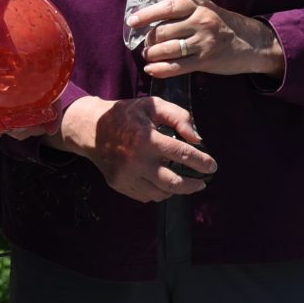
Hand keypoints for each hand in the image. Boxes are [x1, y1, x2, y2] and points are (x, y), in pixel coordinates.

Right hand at [56, 94, 212, 200]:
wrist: (90, 129)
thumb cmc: (126, 115)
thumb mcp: (153, 106)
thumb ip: (178, 117)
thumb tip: (197, 138)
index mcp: (146, 139)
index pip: (181, 154)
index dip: (201, 161)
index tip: (212, 166)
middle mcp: (136, 161)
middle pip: (173, 182)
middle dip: (193, 185)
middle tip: (202, 183)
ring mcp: (126, 175)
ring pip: (160, 193)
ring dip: (176, 190)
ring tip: (185, 183)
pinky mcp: (118, 184)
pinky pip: (145, 196)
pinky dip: (159, 192)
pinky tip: (164, 184)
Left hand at [129, 0, 281, 79]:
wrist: (253, 43)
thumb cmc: (224, 25)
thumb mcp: (207, 10)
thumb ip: (184, 12)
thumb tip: (152, 20)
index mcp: (199, 6)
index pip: (168, 7)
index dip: (147, 14)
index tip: (131, 22)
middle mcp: (201, 21)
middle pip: (162, 32)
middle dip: (148, 41)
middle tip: (146, 47)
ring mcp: (204, 42)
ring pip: (167, 49)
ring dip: (152, 55)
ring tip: (149, 57)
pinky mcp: (206, 60)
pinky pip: (176, 66)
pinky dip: (160, 69)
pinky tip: (152, 70)